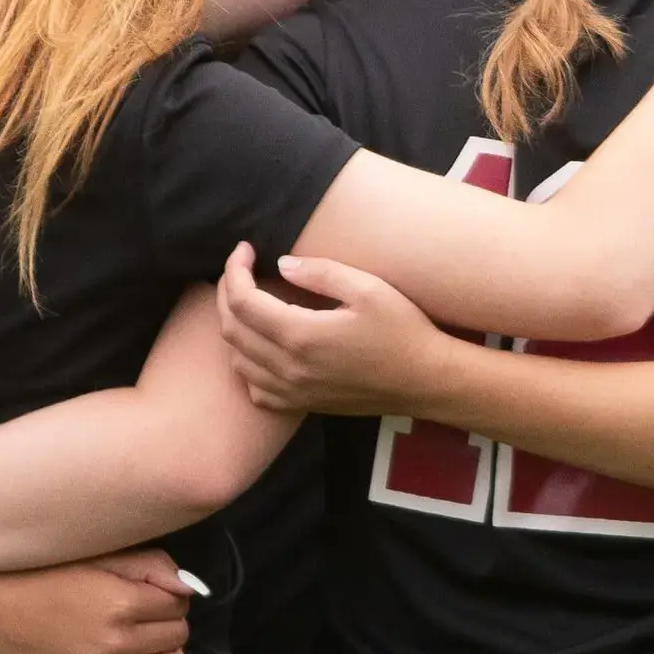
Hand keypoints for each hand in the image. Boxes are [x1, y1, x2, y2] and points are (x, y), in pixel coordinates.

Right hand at [0, 550, 196, 653]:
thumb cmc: (46, 574)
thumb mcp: (101, 555)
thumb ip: (154, 565)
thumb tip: (192, 587)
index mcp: (122, 603)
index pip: (179, 603)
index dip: (173, 595)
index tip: (156, 591)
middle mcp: (116, 644)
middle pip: (177, 635)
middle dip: (171, 622)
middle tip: (152, 614)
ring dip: (170, 653)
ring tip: (152, 642)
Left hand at [216, 243, 450, 415]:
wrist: (425, 381)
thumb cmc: (403, 330)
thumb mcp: (368, 288)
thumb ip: (320, 273)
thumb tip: (281, 264)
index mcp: (301, 335)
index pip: (242, 301)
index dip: (234, 270)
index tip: (245, 248)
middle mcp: (288, 368)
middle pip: (232, 330)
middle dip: (227, 293)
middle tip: (240, 270)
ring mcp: (293, 392)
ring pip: (237, 361)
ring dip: (234, 327)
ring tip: (249, 302)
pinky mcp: (303, 405)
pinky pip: (255, 390)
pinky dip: (247, 365)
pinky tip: (263, 348)